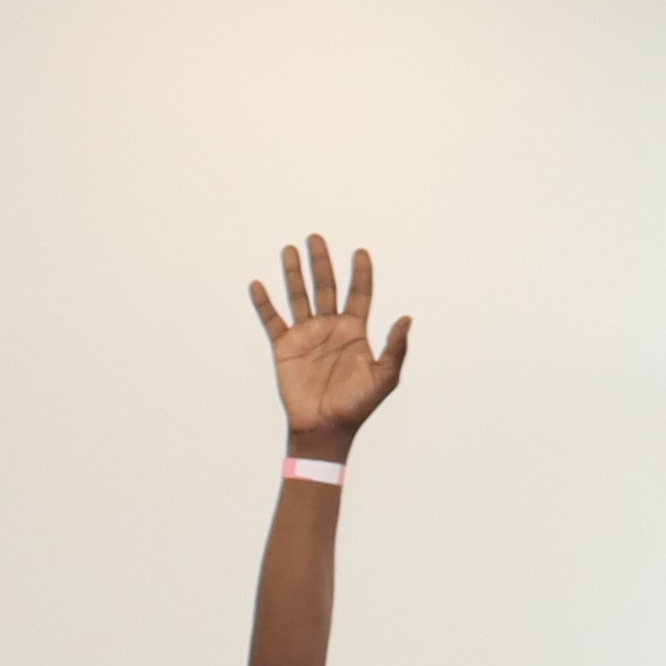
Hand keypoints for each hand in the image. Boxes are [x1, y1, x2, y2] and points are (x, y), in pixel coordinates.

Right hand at [250, 231, 412, 457]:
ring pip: (299, 296)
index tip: (361, 252)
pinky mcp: (285, 347)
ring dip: (293, 273)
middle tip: (316, 238)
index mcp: (355, 332)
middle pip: (326, 286)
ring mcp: (306, 336)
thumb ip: (395, 348)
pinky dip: (264, 303)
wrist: (324, 428)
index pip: (359, 294)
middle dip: (321, 262)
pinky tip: (258, 285)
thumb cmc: (356, 406)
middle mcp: (330, 328)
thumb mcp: (385, 378)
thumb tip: (407, 318)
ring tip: (289, 250)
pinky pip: (273, 320)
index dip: (361, 273)